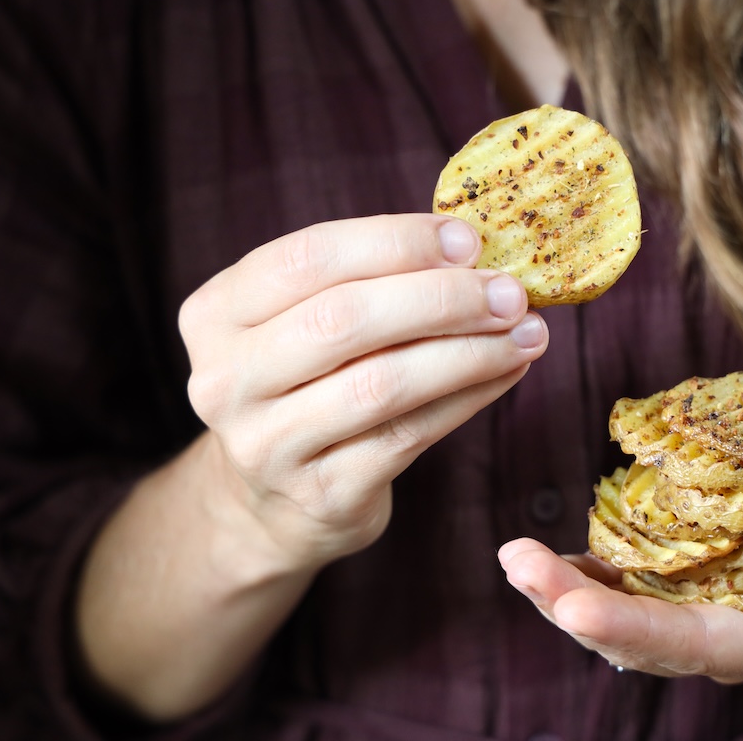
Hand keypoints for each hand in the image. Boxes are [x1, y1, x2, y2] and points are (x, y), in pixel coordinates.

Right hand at [179, 213, 548, 568]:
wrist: (271, 502)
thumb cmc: (307, 385)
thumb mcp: (305, 323)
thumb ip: (369, 280)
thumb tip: (476, 249)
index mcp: (216, 314)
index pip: (309, 258)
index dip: (396, 242)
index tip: (467, 240)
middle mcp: (226, 380)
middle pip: (345, 320)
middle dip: (442, 298)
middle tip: (509, 290)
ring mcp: (269, 445)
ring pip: (384, 384)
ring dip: (469, 352)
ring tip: (526, 332)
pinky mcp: (322, 494)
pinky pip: (411, 435)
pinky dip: (470, 397)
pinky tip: (508, 372)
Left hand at [498, 431, 742, 682]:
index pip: (712, 647)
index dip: (640, 632)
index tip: (574, 607)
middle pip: (655, 640)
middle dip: (581, 611)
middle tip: (519, 568)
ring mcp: (718, 604)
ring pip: (633, 616)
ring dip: (570, 591)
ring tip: (516, 559)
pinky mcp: (701, 570)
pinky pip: (637, 582)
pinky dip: (591, 569)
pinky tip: (545, 554)